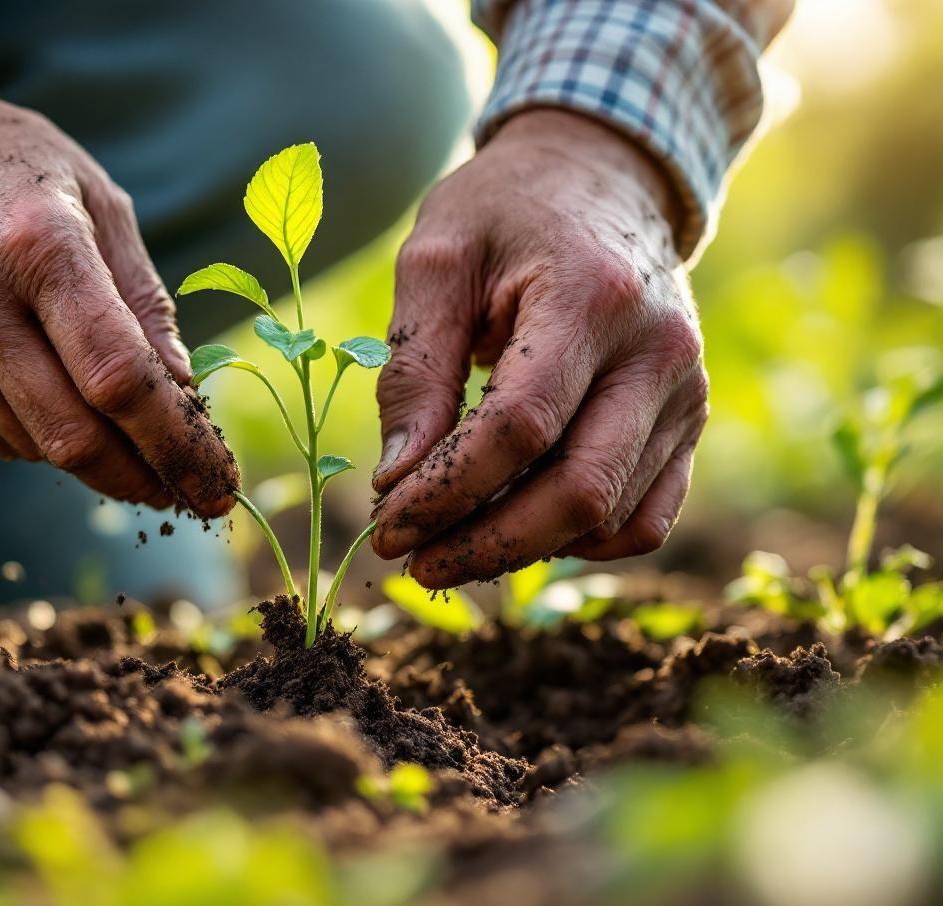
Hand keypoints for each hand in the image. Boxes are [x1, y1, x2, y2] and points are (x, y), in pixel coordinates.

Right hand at [0, 0, 236, 515]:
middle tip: (191, 494)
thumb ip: (145, 301)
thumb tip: (186, 395)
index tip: (220, 486)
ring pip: (40, 448)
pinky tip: (47, 384)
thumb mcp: (99, 204)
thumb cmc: (15, 174)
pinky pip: (1, 441)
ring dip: (97, 453)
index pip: (118, 377)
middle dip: (145, 478)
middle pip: (75, 435)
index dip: (177, 443)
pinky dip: (44, 434)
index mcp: (35, 244)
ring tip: (122, 421)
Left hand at [370, 109, 707, 586]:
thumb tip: (396, 477)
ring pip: (612, 516)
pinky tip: (515, 525)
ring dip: (522, 549)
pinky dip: (580, 541)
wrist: (604, 177)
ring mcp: (685, 392)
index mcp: (592, 297)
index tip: (385, 525)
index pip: (519, 428)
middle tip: (411, 560)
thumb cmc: (506, 211)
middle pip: (578, 490)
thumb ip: (415, 365)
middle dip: (485, 544)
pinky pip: (646, 518)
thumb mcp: (438, 256)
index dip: (446, 490)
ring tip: (449, 544)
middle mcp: (657, 352)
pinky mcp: (690, 422)